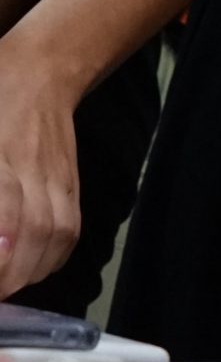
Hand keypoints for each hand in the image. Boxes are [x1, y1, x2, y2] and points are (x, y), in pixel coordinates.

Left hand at [0, 43, 80, 295]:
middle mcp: (34, 171)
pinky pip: (67, 235)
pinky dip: (48, 262)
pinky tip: (26, 271)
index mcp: (4, 156)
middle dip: (8, 276)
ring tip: (4, 289)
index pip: (7, 214)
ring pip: (53, 240)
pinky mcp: (73, 186)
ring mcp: (59, 180)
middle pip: (30, 236)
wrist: (41, 72)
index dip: (1, 251)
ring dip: (25, 275)